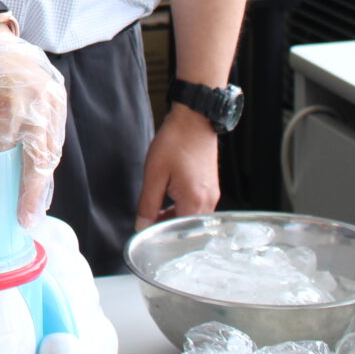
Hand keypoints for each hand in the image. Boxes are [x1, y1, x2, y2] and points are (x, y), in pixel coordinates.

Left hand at [0, 31, 66, 226]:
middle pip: (38, 157)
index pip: (9, 152)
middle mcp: (34, 102)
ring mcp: (50, 99)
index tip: (13, 211)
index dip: (12, 184)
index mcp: (5, 102)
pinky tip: (40, 183)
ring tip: (34, 208)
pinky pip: (55, 138)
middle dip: (34, 193)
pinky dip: (47, 162)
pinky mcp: (58, 99)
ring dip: (43, 181)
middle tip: (28, 219)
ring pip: (51, 150)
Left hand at [135, 106, 220, 230]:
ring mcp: (212, 195)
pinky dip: (183, 207)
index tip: (145, 231)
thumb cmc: (175, 142)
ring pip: (192, 218)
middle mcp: (209, 202)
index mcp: (194, 201)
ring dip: (174, 217)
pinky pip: (197, 207)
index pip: (177, 232)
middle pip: (186, 228)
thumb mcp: (154, 174)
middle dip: (167, 227)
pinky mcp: (212, 188)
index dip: (159, 234)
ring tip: (156, 209)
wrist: (194, 120)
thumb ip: (148, 203)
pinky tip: (169, 199)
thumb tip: (142, 225)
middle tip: (148, 220)